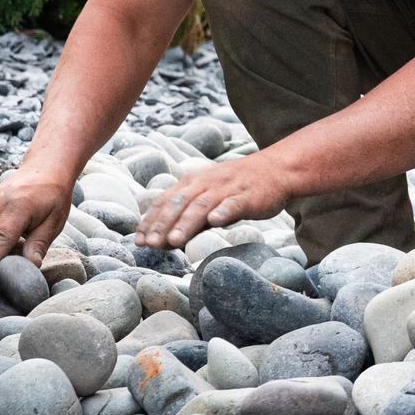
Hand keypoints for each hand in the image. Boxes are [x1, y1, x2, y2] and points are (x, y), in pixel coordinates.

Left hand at [134, 152, 290, 250]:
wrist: (276, 170)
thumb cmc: (237, 187)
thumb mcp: (208, 194)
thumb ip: (187, 213)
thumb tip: (163, 238)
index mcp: (193, 182)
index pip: (166, 201)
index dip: (151, 220)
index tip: (139, 241)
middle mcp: (206, 182)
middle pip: (180, 203)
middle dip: (163, 224)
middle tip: (151, 245)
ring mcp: (227, 188)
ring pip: (202, 205)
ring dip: (186, 222)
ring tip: (173, 241)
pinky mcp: (248, 195)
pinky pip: (234, 203)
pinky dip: (224, 211)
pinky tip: (215, 221)